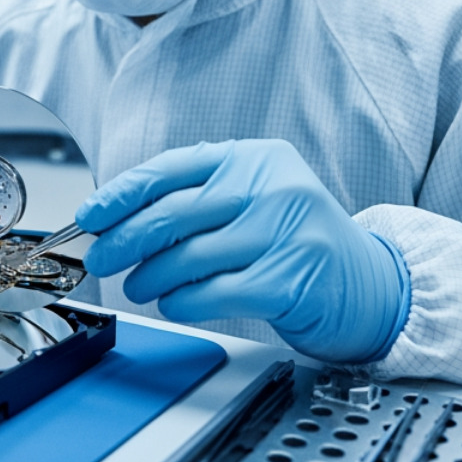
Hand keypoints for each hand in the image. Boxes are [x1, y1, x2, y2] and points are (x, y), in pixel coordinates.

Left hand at [76, 140, 409, 362]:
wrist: (371, 285)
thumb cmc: (298, 242)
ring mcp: (284, 232)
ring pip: (187, 257)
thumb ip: (199, 199)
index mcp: (254, 158)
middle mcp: (270, 187)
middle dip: (124, 241)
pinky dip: (182, 301)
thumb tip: (120, 219)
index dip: (122, 194)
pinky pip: (212, 292)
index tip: (91, 216)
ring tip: (140, 286)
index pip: (171, 169)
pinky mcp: (289, 278)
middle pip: (172, 213)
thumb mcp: (256, 199)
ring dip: (151, 277)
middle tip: (102, 260)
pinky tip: (175, 303)